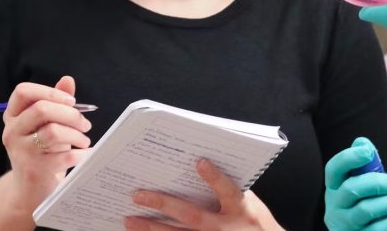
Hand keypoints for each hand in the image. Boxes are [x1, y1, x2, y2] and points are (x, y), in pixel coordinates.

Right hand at [1, 75, 92, 212]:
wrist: (31, 189)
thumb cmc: (44, 150)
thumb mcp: (48, 124)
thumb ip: (57, 102)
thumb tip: (67, 79)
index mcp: (14, 116)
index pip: (23, 92)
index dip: (50, 92)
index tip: (71, 101)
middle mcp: (12, 132)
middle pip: (42, 109)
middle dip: (71, 114)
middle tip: (85, 124)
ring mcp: (21, 152)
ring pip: (54, 131)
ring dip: (77, 134)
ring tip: (84, 141)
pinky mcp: (35, 170)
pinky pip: (65, 155)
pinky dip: (81, 153)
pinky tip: (85, 154)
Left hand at [124, 159, 283, 230]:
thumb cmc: (257, 225)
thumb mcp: (252, 205)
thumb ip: (232, 191)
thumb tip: (205, 168)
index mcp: (240, 210)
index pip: (227, 191)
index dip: (215, 178)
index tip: (200, 162)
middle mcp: (225, 228)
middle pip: (192, 216)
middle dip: (165, 204)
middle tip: (139, 194)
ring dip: (152, 228)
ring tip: (129, 219)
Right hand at [324, 138, 386, 230]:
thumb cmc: (366, 203)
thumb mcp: (364, 184)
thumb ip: (366, 165)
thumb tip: (362, 142)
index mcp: (334, 187)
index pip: (334, 169)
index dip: (349, 158)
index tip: (368, 151)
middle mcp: (334, 206)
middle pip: (352, 189)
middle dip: (379, 183)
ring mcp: (344, 225)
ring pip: (365, 210)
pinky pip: (376, 230)